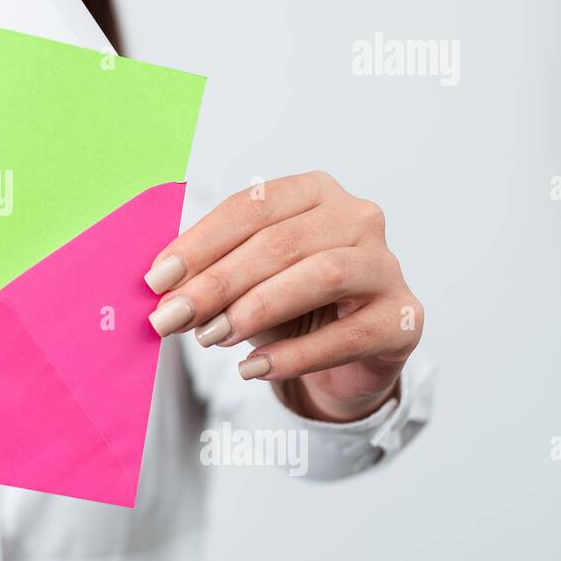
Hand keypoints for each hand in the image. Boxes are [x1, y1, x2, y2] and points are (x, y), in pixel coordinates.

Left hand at [143, 171, 423, 421]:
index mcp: (314, 192)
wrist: (350, 353)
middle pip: (279, 243)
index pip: (252, 207)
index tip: (157, 278)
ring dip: (255, 308)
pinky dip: (294, 354)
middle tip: (171, 317)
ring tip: (211, 337)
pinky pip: (347, 335)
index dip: (200, 242)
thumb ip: (211, 274)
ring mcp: (386, 266)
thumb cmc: (292, 303)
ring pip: (320, 276)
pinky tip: (253, 368)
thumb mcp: (247, 280)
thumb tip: (163, 290)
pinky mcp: (403, 318)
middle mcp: (357, 218)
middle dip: (216, 282)